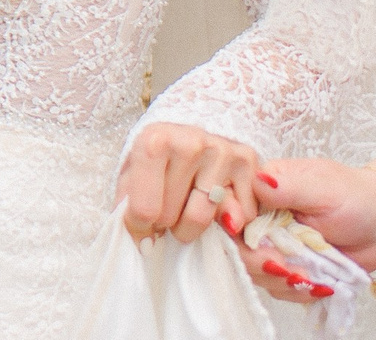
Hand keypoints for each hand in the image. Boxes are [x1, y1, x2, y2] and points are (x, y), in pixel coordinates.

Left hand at [116, 122, 260, 244]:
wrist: (186, 134)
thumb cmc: (154, 160)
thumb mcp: (130, 175)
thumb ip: (130, 205)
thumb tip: (147, 244)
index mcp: (154, 141)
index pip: (145, 209)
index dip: (139, 229)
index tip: (140, 230)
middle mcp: (190, 142)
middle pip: (171, 217)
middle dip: (163, 225)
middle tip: (162, 216)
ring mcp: (222, 151)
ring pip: (203, 218)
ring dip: (189, 227)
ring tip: (182, 213)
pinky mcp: (248, 161)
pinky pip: (239, 215)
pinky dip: (226, 221)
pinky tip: (213, 206)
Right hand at [238, 160, 375, 301]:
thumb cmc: (355, 198)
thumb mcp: (321, 188)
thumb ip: (286, 186)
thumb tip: (255, 180)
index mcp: (258, 187)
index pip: (224, 201)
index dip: (227, 218)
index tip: (241, 230)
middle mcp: (257, 216)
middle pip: (232, 242)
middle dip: (257, 260)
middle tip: (285, 267)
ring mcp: (269, 243)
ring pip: (251, 268)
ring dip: (279, 280)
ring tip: (309, 278)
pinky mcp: (284, 265)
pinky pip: (274, 285)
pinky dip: (294, 291)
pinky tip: (316, 285)